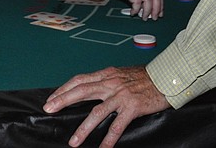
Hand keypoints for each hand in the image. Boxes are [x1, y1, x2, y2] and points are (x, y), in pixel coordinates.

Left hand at [43, 66, 170, 147]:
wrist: (166, 77)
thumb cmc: (145, 77)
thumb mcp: (122, 74)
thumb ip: (107, 80)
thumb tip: (92, 88)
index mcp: (107, 74)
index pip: (80, 80)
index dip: (64, 89)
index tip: (52, 98)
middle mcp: (112, 83)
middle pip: (82, 91)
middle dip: (63, 100)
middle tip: (49, 109)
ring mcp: (121, 95)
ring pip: (97, 112)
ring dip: (83, 128)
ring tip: (74, 142)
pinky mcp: (132, 107)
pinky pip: (117, 125)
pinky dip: (109, 139)